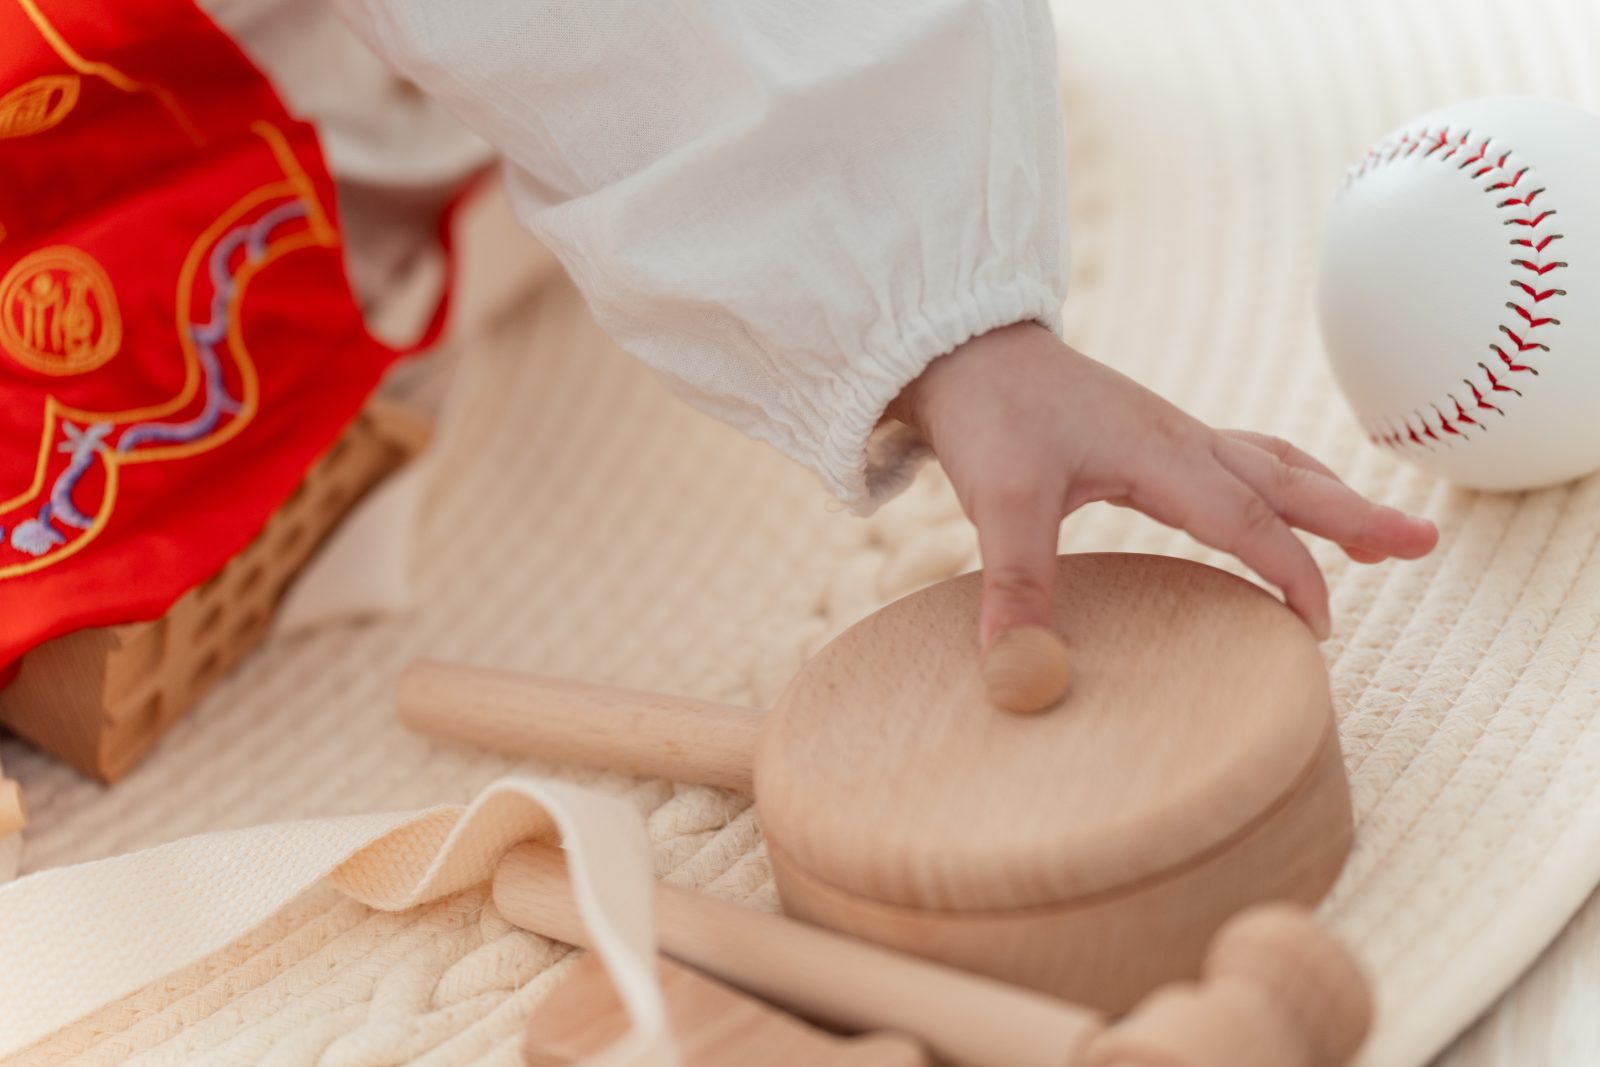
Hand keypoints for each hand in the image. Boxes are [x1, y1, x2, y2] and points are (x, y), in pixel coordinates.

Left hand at [885, 323, 1438, 646]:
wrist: (963, 345)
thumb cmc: (989, 414)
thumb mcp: (996, 501)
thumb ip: (1016, 585)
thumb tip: (1017, 675)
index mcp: (1161, 455)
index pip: (1247, 521)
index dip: (1288, 572)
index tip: (1318, 626)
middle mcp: (1180, 440)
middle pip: (1289, 480)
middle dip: (1356, 517)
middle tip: (1423, 544)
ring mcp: (1169, 434)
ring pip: (1271, 466)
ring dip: (1328, 497)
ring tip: (1380, 533)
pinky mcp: (1149, 436)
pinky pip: (1237, 460)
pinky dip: (1275, 485)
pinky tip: (1274, 504)